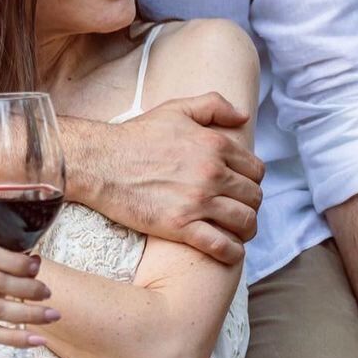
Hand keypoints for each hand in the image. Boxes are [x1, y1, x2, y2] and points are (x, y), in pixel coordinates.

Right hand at [100, 92, 262, 264]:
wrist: (101, 162)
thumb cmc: (137, 135)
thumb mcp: (176, 109)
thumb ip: (213, 105)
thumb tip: (242, 115)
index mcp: (215, 145)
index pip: (255, 170)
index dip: (252, 180)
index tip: (241, 187)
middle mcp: (212, 173)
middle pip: (253, 197)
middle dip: (250, 204)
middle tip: (238, 209)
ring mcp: (197, 201)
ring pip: (244, 222)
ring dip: (245, 229)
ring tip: (237, 231)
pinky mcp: (181, 226)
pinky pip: (221, 246)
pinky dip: (231, 252)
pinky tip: (228, 250)